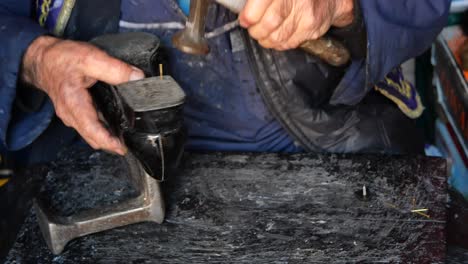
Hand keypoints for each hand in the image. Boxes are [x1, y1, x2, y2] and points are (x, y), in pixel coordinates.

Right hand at [22, 36, 144, 154]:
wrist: (42, 58)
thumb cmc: (62, 58)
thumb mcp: (90, 58)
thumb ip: (115, 69)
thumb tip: (137, 78)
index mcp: (74, 104)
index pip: (92, 131)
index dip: (109, 143)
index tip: (123, 149)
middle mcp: (71, 114)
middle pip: (92, 137)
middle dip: (110, 144)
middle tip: (129, 145)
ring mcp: (71, 115)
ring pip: (90, 133)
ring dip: (106, 138)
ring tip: (125, 138)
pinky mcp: (73, 112)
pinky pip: (88, 126)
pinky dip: (101, 129)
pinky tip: (114, 125)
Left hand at [239, 0, 353, 50]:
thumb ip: (260, 0)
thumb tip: (244, 11)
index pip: (260, 3)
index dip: (249, 15)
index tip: (245, 20)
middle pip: (269, 23)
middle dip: (256, 30)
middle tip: (253, 28)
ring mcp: (307, 14)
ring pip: (277, 37)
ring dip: (265, 38)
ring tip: (263, 33)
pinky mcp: (313, 28)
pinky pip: (288, 43)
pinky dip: (279, 43)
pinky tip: (278, 35)